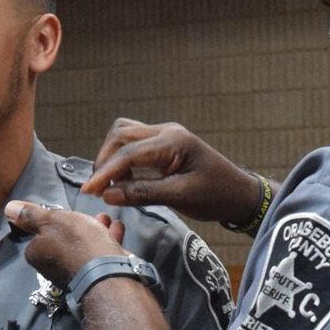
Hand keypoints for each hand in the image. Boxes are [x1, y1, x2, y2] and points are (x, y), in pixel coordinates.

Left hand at [4, 202, 126, 284]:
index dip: (57, 222)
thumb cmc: (77, 242)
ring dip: (96, 230)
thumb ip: (32, 215)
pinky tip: (116, 229)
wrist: (107, 273)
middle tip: (91, 216)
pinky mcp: (94, 277)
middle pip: (64, 240)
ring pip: (84, 247)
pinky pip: (98, 255)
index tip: (69, 215)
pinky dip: (107, 241)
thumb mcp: (52, 220)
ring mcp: (74, 274)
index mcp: (37, 254)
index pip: (42, 233)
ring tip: (105, 219)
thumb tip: (9, 209)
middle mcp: (51, 268)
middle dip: (80, 226)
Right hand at [82, 118, 261, 223]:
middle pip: (121, 135)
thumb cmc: (217, 195)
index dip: (105, 173)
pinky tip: (124, 181)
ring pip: (124, 136)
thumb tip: (108, 195)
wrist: (240, 194)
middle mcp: (167, 132)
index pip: (128, 153)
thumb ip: (144, 193)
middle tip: (98, 189)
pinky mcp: (164, 145)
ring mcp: (165, 136)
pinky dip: (123, 160)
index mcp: (173, 141)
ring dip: (112, 158)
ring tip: (110, 186)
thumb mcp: (181, 197)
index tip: (90, 191)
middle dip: (105, 161)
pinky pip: (134, 144)